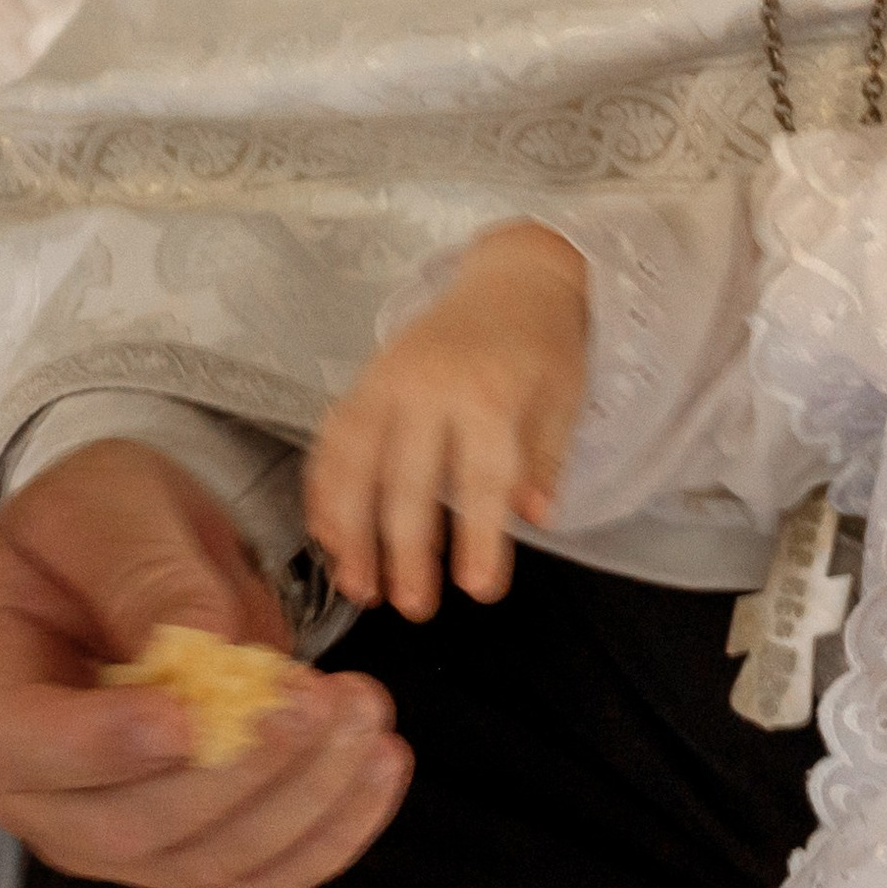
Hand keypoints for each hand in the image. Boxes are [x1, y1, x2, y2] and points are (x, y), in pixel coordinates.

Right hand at [0, 441, 409, 887]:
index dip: (103, 747)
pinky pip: (261, 872)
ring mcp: (113, 833)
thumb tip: (205, 644)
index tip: (190, 717)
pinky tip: (381, 766)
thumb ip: (144, 572)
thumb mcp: (107, 508)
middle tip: (319, 701)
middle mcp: (39, 790)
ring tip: (367, 714)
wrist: (132, 554)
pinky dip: (330, 833)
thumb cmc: (98, 524)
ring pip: (208, 863)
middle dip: (237, 775)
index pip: (26, 749)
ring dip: (303, 802)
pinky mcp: (192, 847)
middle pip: (128, 832)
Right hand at [305, 223, 588, 619]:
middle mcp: (427, 388)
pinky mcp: (361, 382)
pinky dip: (323, 492)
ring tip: (358, 588)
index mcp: (488, 394)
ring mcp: (385, 383)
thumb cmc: (544, 347)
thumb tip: (535, 519)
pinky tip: (327, 537)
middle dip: (406, 553)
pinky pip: (330, 442)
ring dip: (350, 532)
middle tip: (413, 608)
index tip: (479, 592)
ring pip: (353, 466)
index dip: (479, 539)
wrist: (511, 278)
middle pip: (407, 481)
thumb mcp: (563, 400)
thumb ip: (544, 460)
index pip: (480, 479)